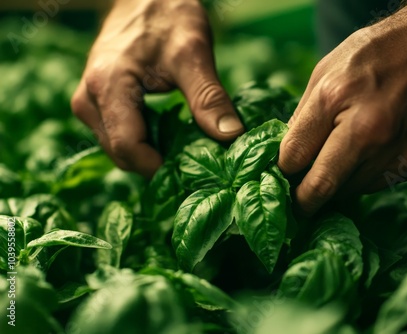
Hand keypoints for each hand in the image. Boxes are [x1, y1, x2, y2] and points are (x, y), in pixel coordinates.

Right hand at [71, 0, 243, 177]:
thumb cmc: (168, 16)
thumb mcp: (193, 53)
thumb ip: (208, 97)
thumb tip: (230, 137)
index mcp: (107, 87)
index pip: (128, 147)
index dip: (160, 167)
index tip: (193, 174)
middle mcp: (88, 100)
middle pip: (122, 153)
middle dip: (157, 164)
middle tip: (195, 166)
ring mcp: (88, 103)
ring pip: (120, 149)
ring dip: (152, 155)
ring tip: (186, 151)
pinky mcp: (97, 103)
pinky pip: (120, 135)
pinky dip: (146, 142)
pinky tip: (171, 138)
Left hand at [278, 0, 406, 214]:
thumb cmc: (377, 53)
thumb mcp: (325, 70)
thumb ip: (303, 115)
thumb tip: (288, 154)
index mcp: (335, 99)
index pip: (294, 156)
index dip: (281, 171)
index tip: (279, 178)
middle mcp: (367, 132)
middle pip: (320, 187)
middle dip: (302, 200)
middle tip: (294, 203)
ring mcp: (393, 152)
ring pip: (347, 190)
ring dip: (334, 184)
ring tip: (336, 161)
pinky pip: (373, 184)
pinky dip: (360, 177)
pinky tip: (365, 153)